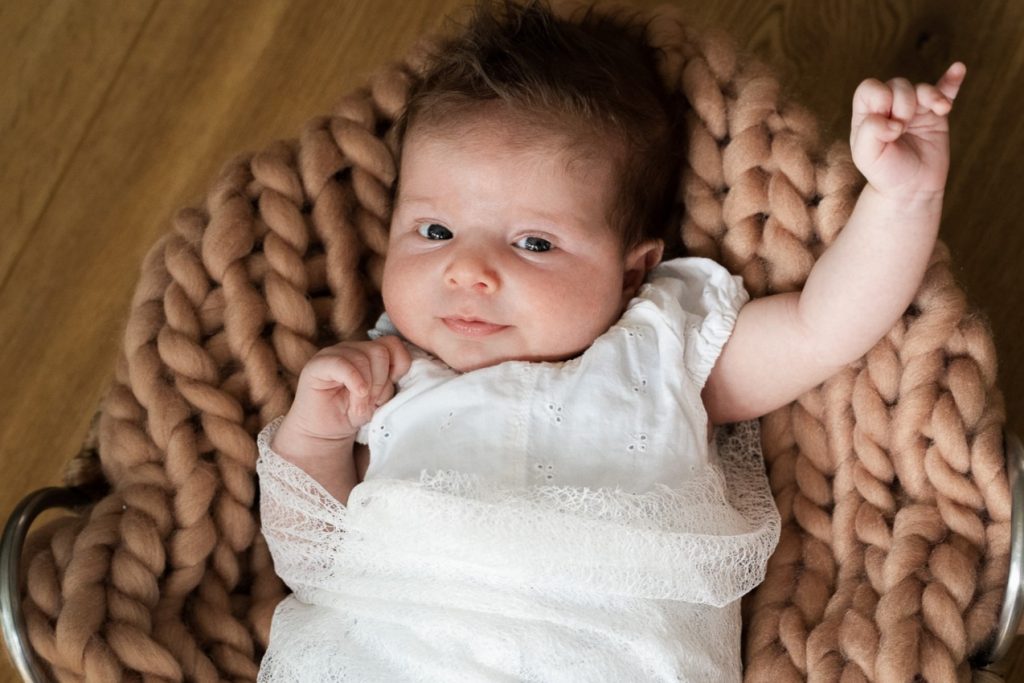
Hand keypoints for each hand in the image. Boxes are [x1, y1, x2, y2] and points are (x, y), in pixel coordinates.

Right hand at [276, 336, 411, 454]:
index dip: (398, 366)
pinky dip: (355, 380)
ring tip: (359, 406)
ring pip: (363, 357)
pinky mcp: (318, 364)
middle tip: (373, 401)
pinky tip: (357, 394)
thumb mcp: (379, 398)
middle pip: (380, 351)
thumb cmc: (352, 414)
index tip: (390, 388)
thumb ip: (390, 382)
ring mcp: (334, 353)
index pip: (393, 344)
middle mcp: (352, 348)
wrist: (324, 432)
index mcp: (369, 353)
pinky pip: (341, 363)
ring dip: (367, 388)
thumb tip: (401, 374)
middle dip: (381, 381)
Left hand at [850, 62, 965, 200]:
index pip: (870, 88)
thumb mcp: (866, 156)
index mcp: (867, 114)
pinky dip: (951, 81)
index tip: (886, 124)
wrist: (911, 189)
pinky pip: (945, 91)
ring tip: (937, 110)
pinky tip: (958, 69)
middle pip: (897, 84)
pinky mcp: (935, 115)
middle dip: (902, 103)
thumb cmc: (884, 172)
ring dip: (928, 96)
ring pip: (920, 88)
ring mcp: (913, 110)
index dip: (880, 98)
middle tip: (901, 130)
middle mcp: (889, 108)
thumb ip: (870, 131)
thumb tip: (892, 120)